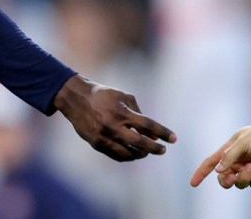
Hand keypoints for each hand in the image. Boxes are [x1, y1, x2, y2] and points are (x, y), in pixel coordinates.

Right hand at [53, 74, 175, 160]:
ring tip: (147, 151)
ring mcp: (104, 137)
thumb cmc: (103, 95)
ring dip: (141, 154)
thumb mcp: (123, 96)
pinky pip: (116, 155)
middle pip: (140, 143)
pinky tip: (134, 153)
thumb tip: (152, 132)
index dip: (162, 132)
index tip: (174, 139)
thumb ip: (138, 112)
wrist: (76, 100)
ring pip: (128, 153)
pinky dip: (128, 156)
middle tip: (163, 150)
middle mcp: (112, 126)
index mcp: (121, 112)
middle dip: (155, 148)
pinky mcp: (97, 145)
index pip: (147, 125)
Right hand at [190, 118, 250, 188]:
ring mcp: (249, 167)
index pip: (211, 162)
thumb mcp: (243, 143)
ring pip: (239, 183)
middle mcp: (237, 160)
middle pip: (224, 178)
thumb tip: (217, 170)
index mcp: (229, 150)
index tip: (193, 183)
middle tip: (232, 178)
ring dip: (244, 178)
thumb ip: (229, 157)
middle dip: (226, 181)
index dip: (201, 173)